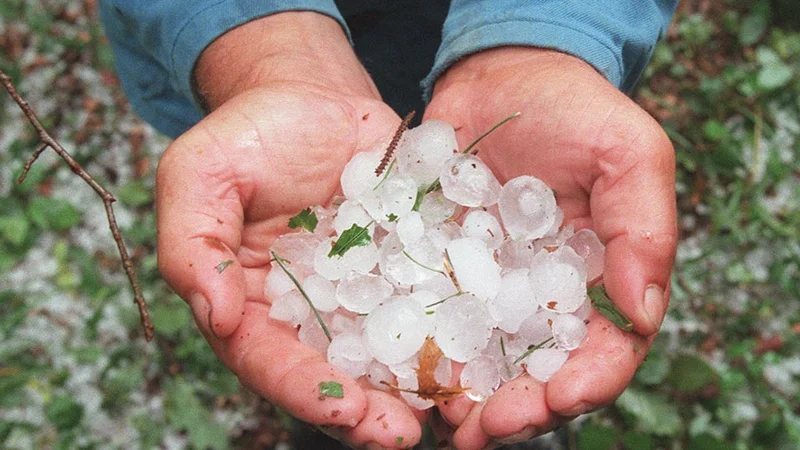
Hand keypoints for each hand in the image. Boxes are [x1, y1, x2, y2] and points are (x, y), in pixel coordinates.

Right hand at [156, 13, 423, 447]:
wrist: (313, 97)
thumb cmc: (249, 133)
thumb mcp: (200, 173)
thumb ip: (193, 242)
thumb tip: (215, 312)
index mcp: (252, 301)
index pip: (269, 358)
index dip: (303, 389)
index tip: (343, 411)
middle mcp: (309, 309)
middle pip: (333, 371)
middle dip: (366, 409)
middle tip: (401, 437)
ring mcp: (363, 290)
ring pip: (388, 349)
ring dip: (417, 385)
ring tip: (452, 412)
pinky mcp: (406, 263)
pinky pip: (432, 298)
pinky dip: (455, 328)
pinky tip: (485, 349)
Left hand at [424, 48, 677, 448]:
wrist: (504, 75)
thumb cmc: (577, 110)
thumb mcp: (629, 154)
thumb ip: (642, 230)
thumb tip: (641, 313)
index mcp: (600, 280)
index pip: (604, 352)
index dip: (586, 384)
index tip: (559, 400)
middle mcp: (544, 295)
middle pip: (539, 371)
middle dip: (519, 408)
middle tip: (485, 429)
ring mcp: (491, 286)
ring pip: (484, 358)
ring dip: (467, 397)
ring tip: (444, 423)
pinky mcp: (443, 267)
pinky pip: (433, 316)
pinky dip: (423, 349)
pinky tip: (404, 372)